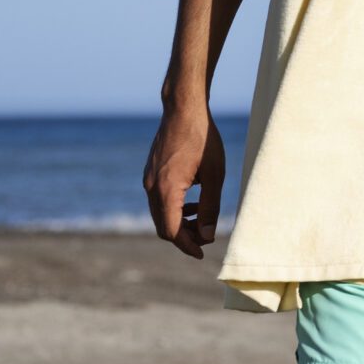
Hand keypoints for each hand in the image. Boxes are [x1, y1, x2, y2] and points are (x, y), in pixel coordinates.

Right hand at [143, 105, 226, 258]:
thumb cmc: (203, 139)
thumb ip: (210, 207)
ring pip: (159, 214)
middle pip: (163, 226)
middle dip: (183, 237)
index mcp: (166, 190)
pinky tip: (193, 201)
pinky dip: (173, 208)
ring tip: (202, 219)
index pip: (172, 231)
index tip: (202, 254)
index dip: (187, 246)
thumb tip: (207, 236)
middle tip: (205, 238)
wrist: (183, 109)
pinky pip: (158, 200)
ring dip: (179, 222)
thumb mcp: (215, 175)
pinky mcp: (150, 172)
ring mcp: (147, 179)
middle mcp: (151, 187)